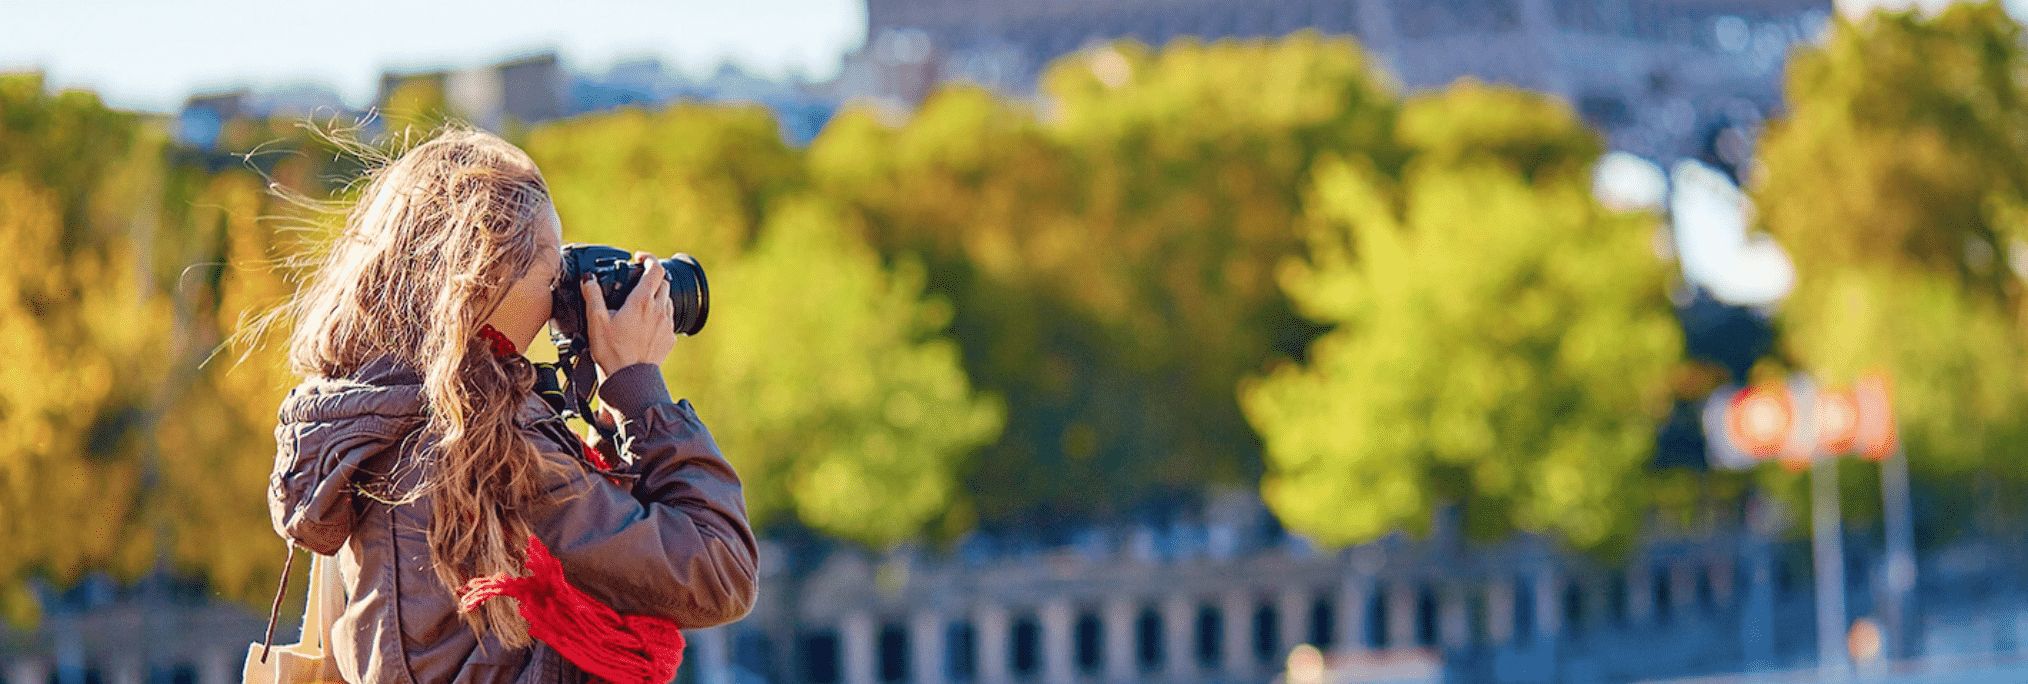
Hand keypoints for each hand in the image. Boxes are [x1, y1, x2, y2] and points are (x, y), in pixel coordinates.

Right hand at [579, 253, 678, 380]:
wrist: (630, 380)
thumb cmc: (612, 352)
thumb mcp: (596, 321)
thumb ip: (593, 295)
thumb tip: (589, 279)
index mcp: (643, 301)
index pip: (656, 269)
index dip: (649, 259)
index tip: (639, 259)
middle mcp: (660, 309)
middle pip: (663, 282)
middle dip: (651, 277)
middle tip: (636, 281)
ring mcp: (667, 324)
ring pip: (668, 300)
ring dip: (656, 296)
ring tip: (638, 303)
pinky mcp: (670, 338)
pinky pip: (668, 318)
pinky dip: (659, 314)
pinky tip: (644, 323)